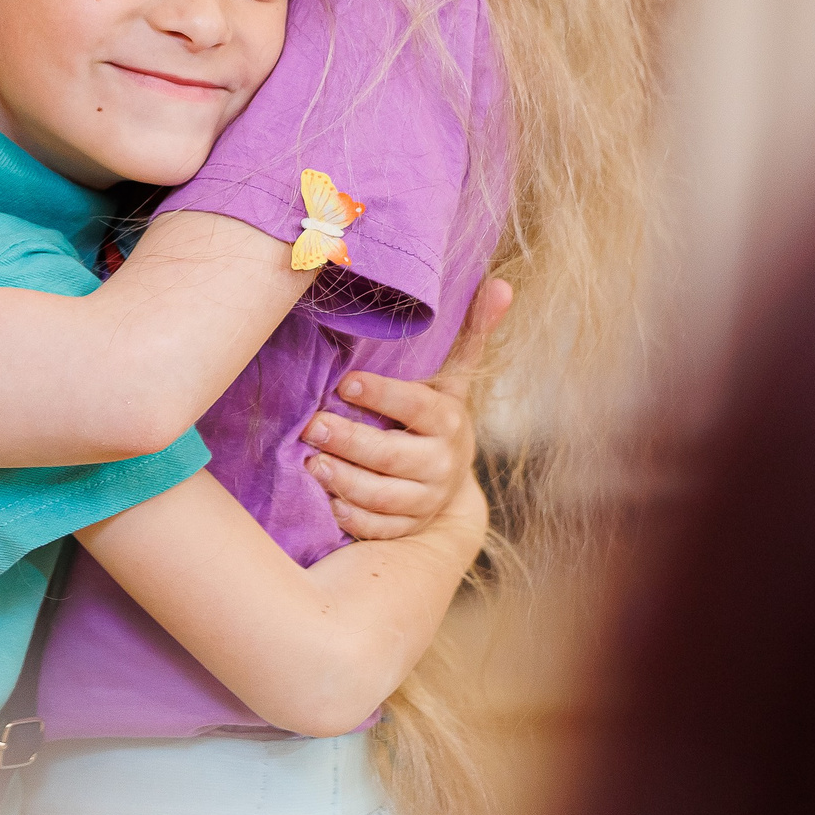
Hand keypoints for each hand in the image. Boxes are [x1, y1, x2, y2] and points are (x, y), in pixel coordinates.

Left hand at [305, 277, 512, 540]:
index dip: (384, 396)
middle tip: (312, 426)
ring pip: (384, 498)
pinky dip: (351, 518)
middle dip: (351, 442)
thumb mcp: (453, 376)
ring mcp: (425, 500)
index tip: (347, 384)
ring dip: (344, 481)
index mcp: (449, 421)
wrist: (449, 479)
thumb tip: (502, 285)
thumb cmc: (435, 415)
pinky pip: (378, 529)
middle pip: (394, 457)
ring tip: (311, 462)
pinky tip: (326, 500)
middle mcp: (442, 463)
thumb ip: (472, 333)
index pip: (418, 407)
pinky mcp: (407, 528)